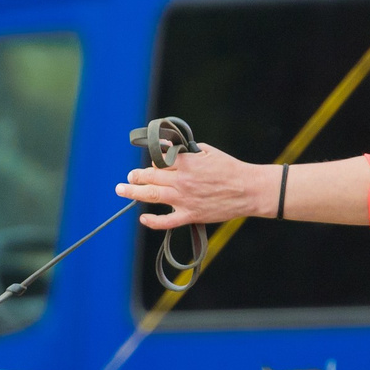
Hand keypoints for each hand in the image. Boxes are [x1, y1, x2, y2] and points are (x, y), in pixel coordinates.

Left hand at [117, 144, 270, 228]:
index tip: (153, 162)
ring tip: (122, 190)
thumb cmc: (230, 169)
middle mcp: (181, 180)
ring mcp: (184, 199)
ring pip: (152, 195)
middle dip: (136, 175)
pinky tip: (143, 218)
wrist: (248, 189)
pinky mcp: (190, 215)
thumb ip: (188, 151)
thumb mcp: (208, 151)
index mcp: (186, 163)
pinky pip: (166, 221)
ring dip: (133, 192)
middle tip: (130, 176)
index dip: (154, 160)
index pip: (159, 159)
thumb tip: (173, 149)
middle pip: (150, 176)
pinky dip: (152, 221)